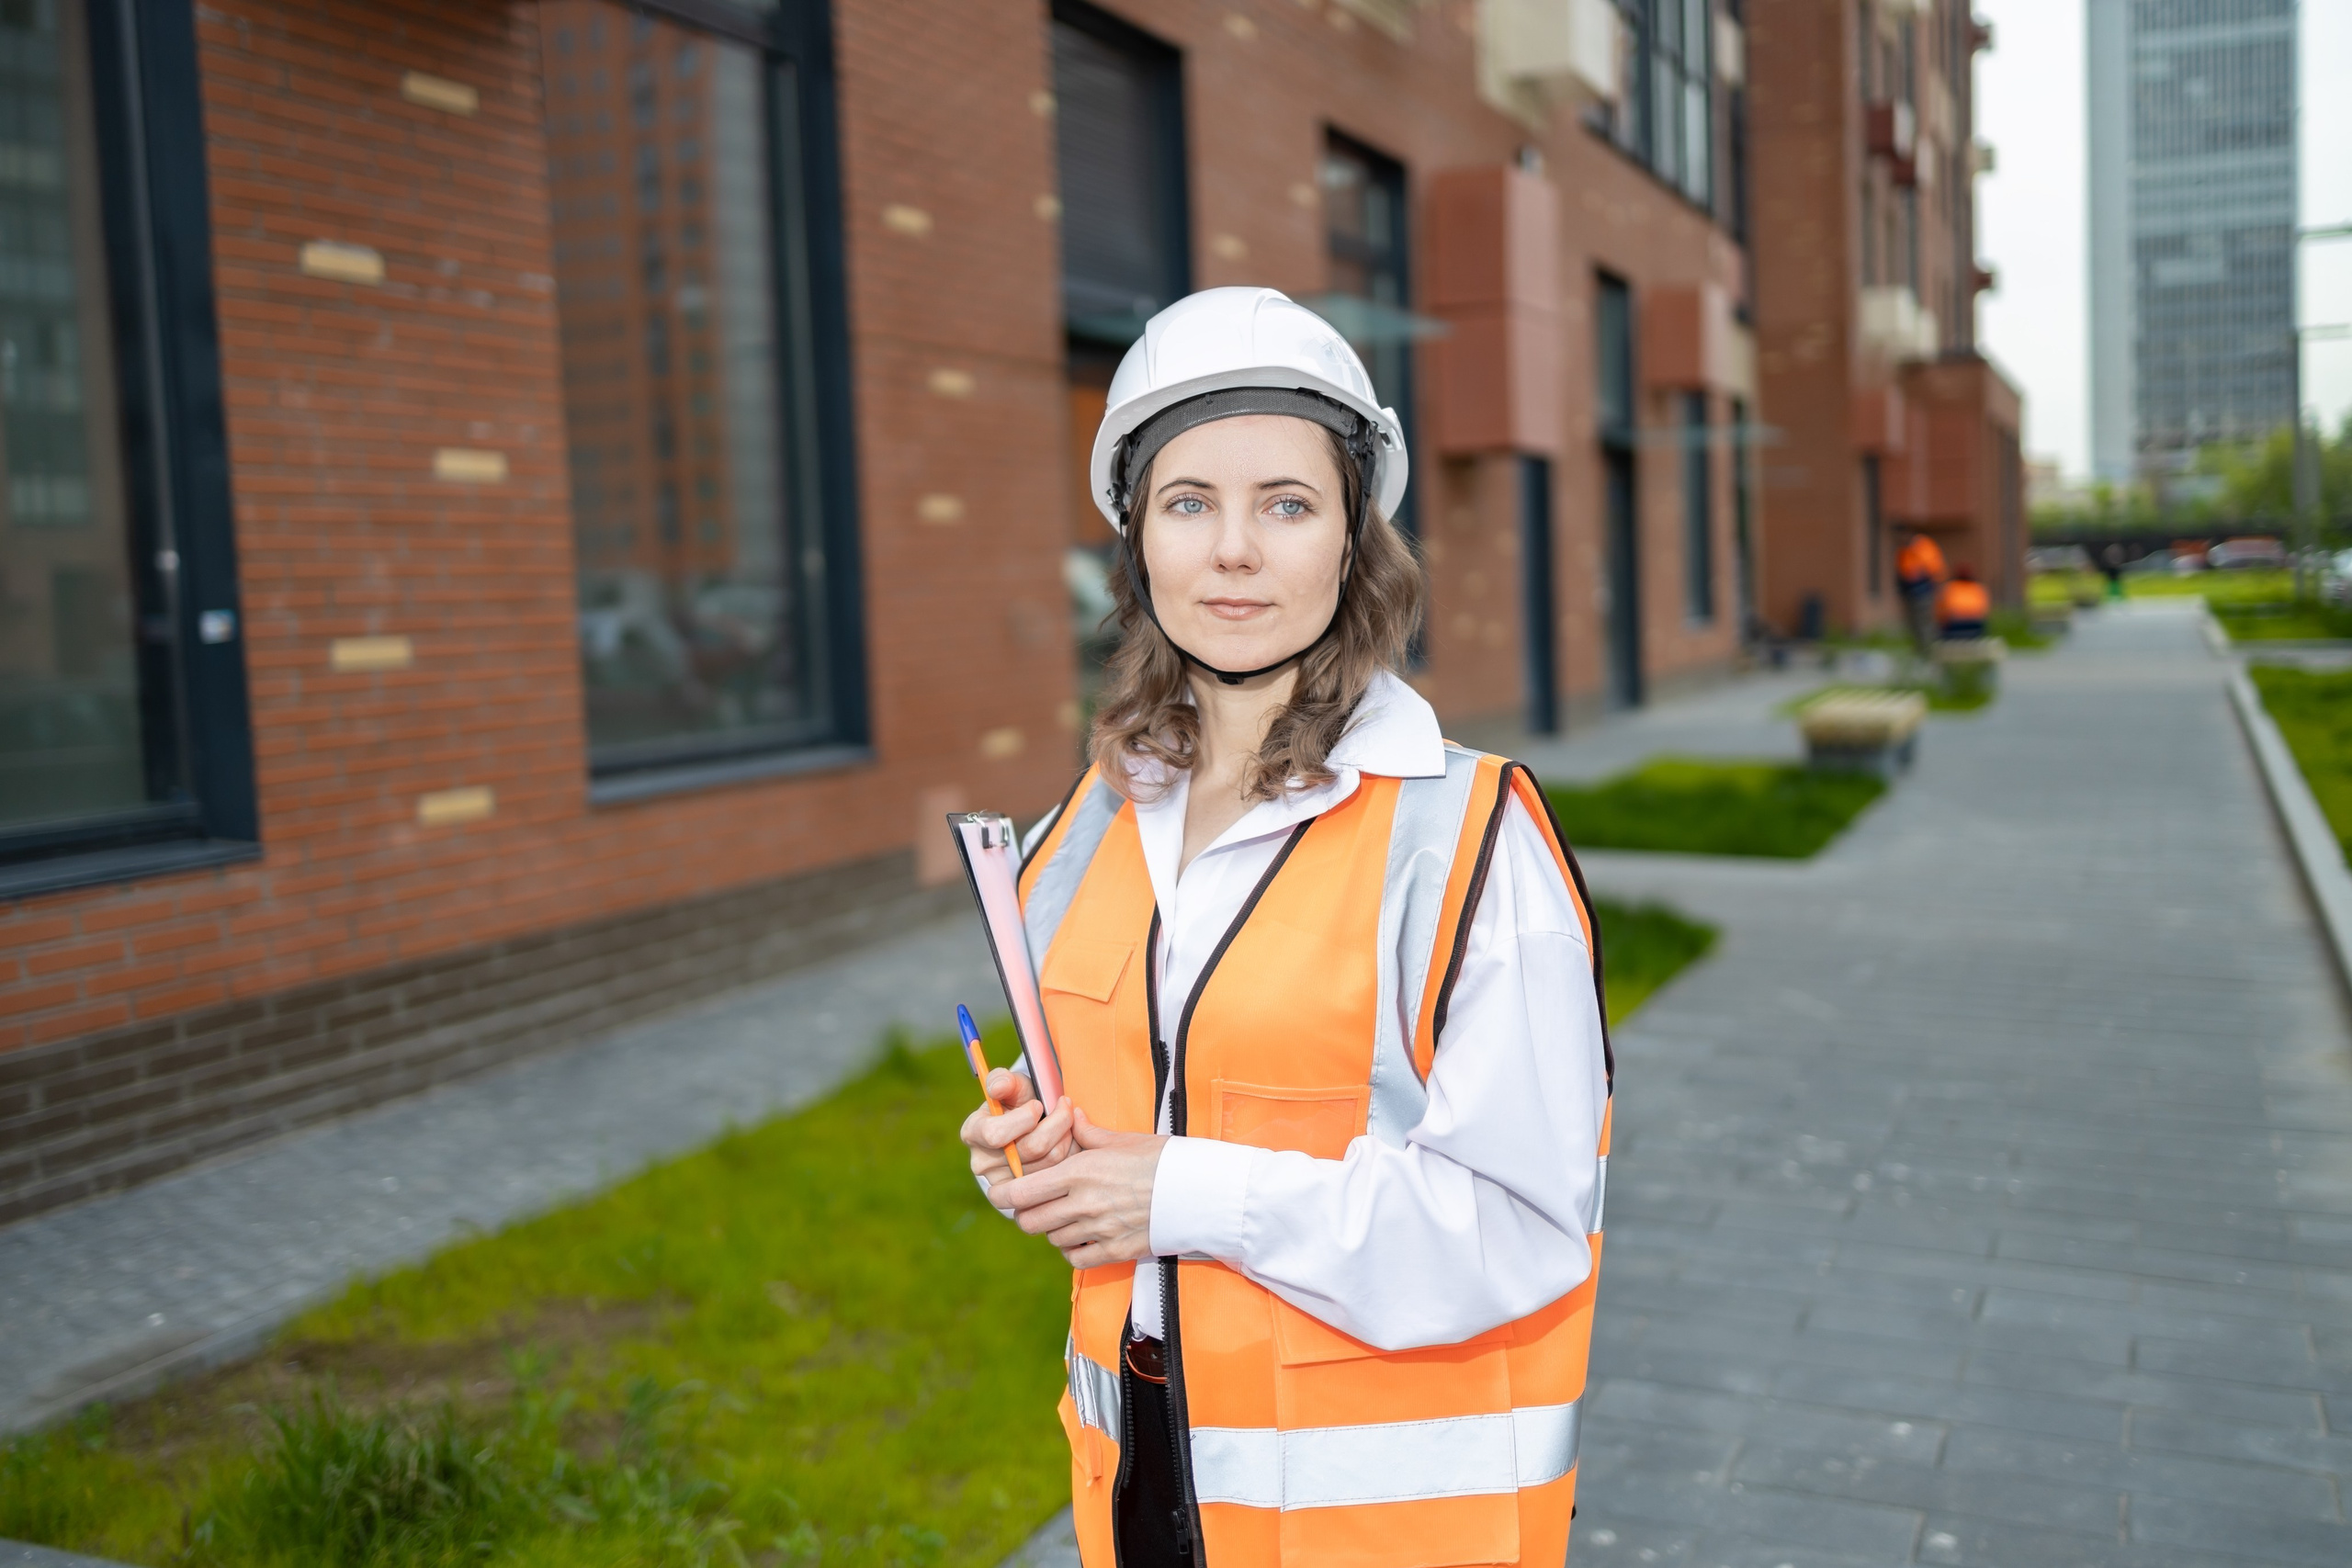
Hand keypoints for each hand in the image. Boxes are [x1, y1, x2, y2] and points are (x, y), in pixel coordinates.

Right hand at [961, 1069, 1074, 1195]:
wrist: (1029, 1127)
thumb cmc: (1018, 1101)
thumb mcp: (1011, 1085)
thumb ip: (1002, 1080)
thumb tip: (997, 1088)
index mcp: (972, 1133)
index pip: (995, 1134)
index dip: (1023, 1118)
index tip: (1037, 1104)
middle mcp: (983, 1163)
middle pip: (1031, 1148)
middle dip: (1057, 1121)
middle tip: (1065, 1105)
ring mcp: (1006, 1183)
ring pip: (1050, 1161)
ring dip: (1068, 1135)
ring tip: (1068, 1120)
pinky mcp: (1028, 1194)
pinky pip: (1060, 1173)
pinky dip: (1071, 1152)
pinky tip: (1069, 1139)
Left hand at [994, 1108, 1168, 1267]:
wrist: (1197, 1191)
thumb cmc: (1162, 1159)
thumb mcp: (1123, 1140)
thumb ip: (1089, 1134)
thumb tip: (1072, 1116)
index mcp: (1079, 1171)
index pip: (1020, 1191)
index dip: (1004, 1195)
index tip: (1002, 1193)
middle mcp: (1082, 1203)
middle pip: (1028, 1221)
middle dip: (1026, 1214)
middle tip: (1035, 1205)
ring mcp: (1097, 1230)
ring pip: (1051, 1239)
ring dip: (1052, 1229)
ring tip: (1066, 1217)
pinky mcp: (1114, 1251)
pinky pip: (1075, 1258)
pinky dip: (1073, 1249)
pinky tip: (1082, 1236)